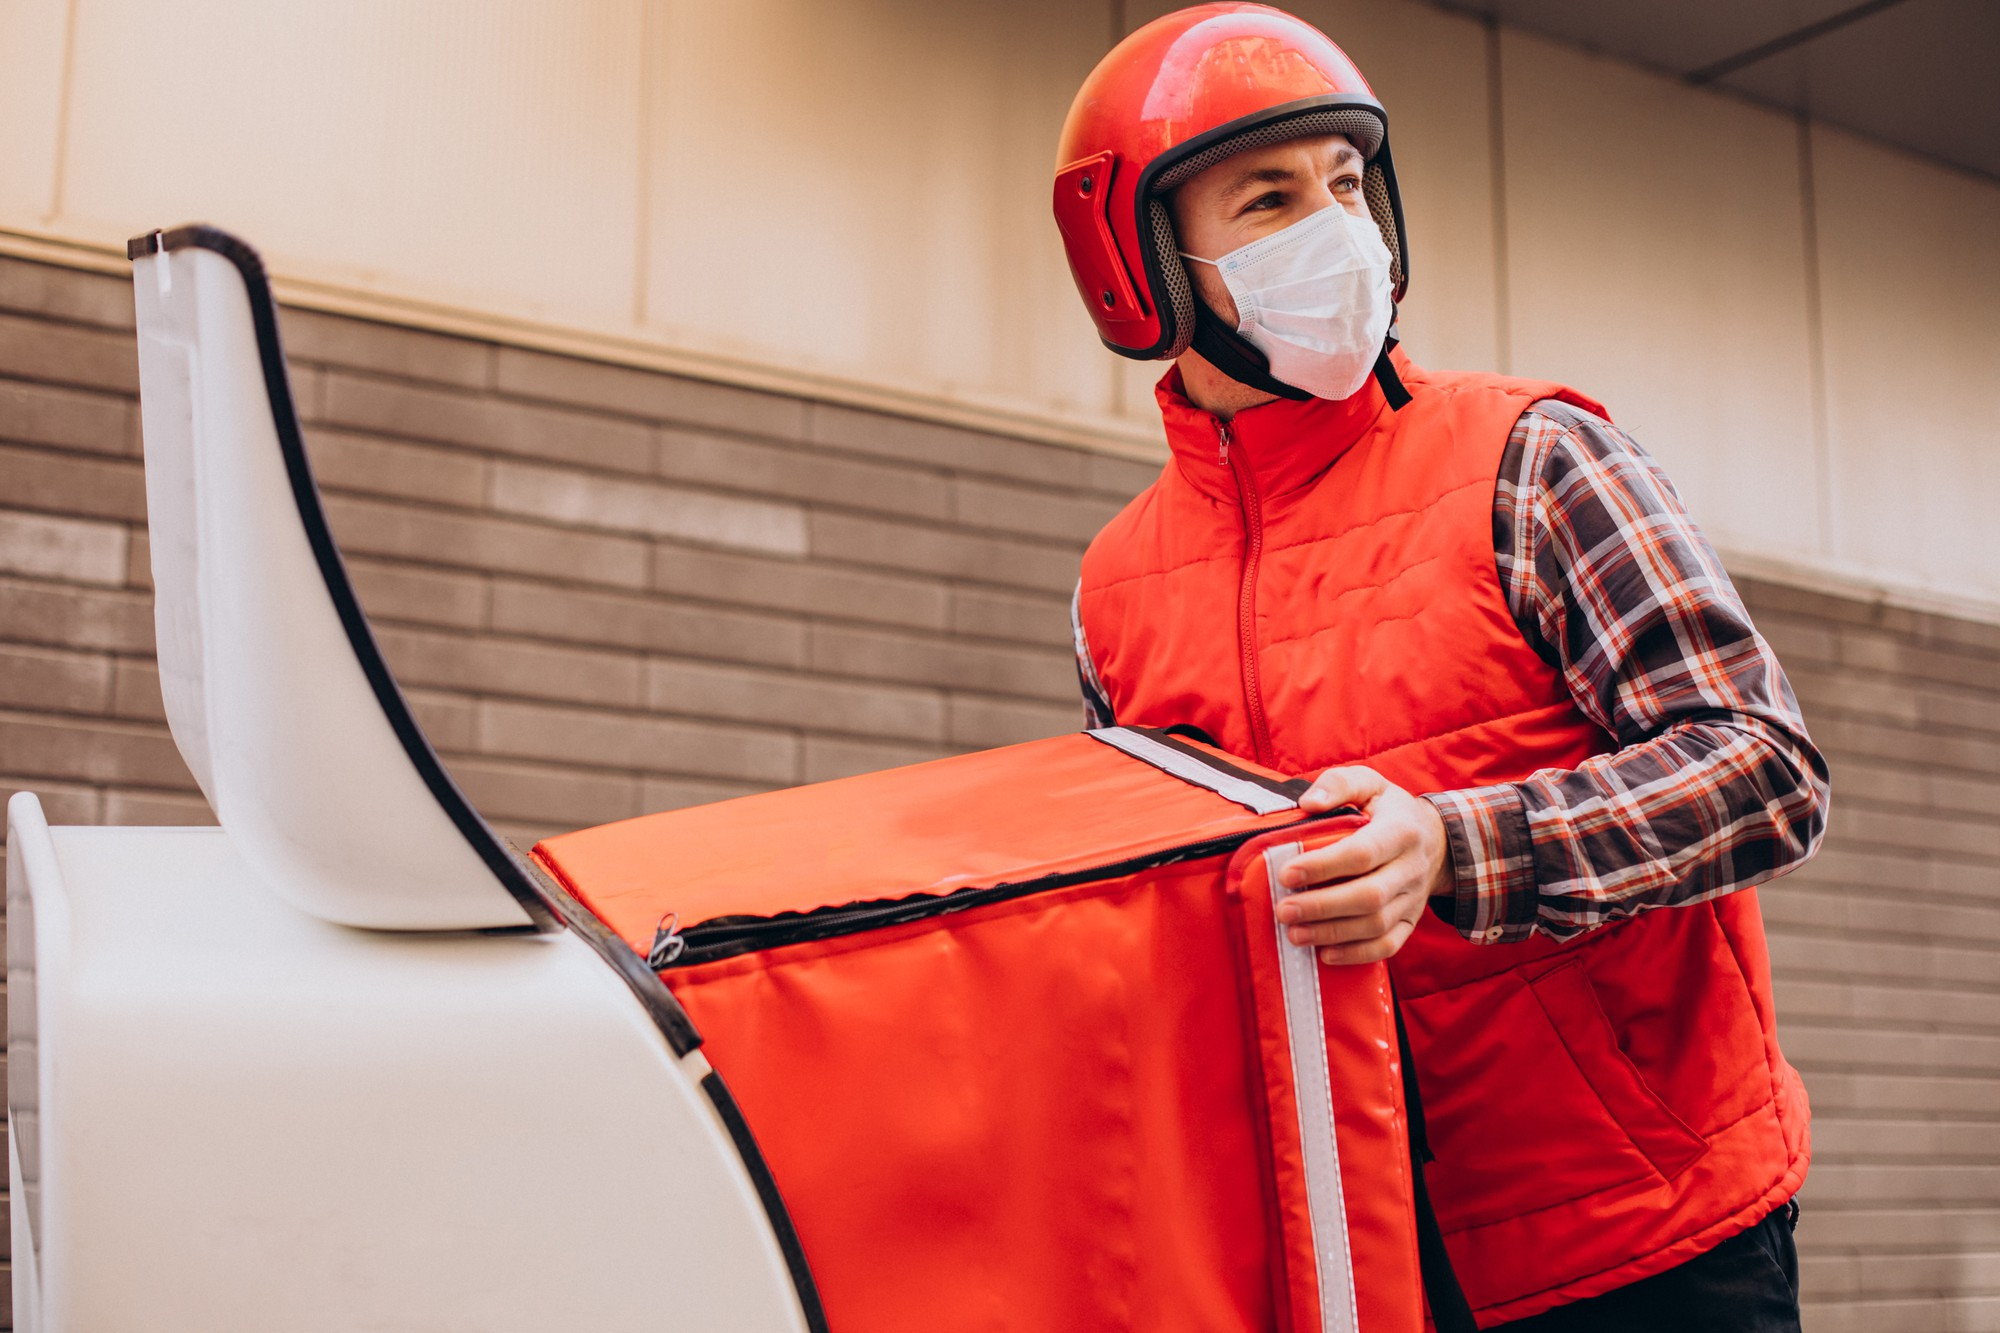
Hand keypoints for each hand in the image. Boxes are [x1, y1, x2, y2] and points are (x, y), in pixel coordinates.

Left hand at [1277, 767, 1450, 964]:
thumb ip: (1339, 784)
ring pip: (1376, 925)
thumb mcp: (1369, 783)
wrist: (1436, 840)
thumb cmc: (1389, 810)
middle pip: (1368, 895)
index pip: (1362, 852)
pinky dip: (1357, 954)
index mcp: (1400, 831)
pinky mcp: (1411, 921)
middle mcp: (1411, 868)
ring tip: (1295, 933)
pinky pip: (1389, 945)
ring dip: (1333, 933)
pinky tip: (1326, 955)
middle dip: (1322, 907)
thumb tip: (1308, 804)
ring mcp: (1413, 899)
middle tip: (1283, 910)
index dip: (1323, 866)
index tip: (1286, 874)